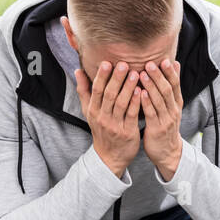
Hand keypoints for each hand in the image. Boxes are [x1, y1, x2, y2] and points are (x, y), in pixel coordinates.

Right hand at [75, 61, 140, 176]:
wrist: (110, 157)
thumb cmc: (101, 130)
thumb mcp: (89, 112)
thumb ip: (84, 91)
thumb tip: (78, 70)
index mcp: (93, 110)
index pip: (96, 90)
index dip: (101, 76)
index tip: (106, 62)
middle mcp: (102, 117)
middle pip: (109, 95)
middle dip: (116, 79)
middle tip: (124, 63)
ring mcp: (115, 125)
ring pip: (121, 104)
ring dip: (128, 88)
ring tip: (135, 73)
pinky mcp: (127, 132)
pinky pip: (131, 115)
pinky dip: (135, 103)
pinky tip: (141, 91)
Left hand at [137, 58, 183, 179]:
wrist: (168, 152)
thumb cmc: (166, 125)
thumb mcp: (172, 106)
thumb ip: (171, 86)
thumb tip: (175, 63)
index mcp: (176, 104)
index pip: (175, 85)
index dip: (170, 73)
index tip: (164, 60)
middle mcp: (173, 110)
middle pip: (167, 90)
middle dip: (159, 76)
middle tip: (150, 63)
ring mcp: (166, 120)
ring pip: (160, 100)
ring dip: (151, 86)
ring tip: (142, 74)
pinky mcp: (157, 129)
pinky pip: (152, 113)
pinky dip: (146, 102)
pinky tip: (140, 93)